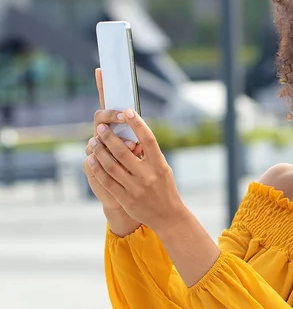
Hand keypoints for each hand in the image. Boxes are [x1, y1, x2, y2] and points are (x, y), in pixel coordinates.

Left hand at [87, 108, 184, 232]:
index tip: (127, 111)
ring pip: (112, 166)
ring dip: (100, 151)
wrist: (168, 215)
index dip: (137, 124)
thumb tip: (133, 136)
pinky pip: (107, 181)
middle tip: (101, 127)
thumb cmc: (164, 188)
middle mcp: (148, 175)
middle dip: (110, 137)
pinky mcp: (126, 199)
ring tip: (93, 141)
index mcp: (159, 165)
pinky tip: (91, 159)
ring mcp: (136, 188)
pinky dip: (97, 169)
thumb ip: (150, 155)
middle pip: (124, 151)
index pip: (148, 140)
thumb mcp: (163, 169)